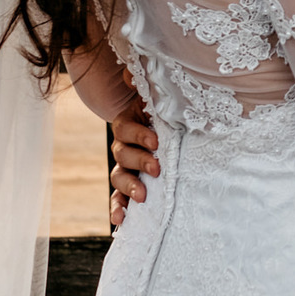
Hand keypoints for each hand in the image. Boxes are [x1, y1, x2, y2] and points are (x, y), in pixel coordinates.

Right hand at [109, 75, 156, 226]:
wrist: (176, 130)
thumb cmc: (169, 114)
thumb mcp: (160, 99)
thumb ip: (145, 86)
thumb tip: (131, 73)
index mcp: (129, 123)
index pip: (124, 129)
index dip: (138, 135)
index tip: (156, 141)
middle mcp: (124, 146)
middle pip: (121, 155)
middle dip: (138, 162)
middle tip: (157, 168)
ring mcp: (126, 168)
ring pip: (118, 178)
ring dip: (128, 188)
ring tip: (142, 197)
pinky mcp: (131, 187)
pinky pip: (119, 199)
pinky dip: (118, 209)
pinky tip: (121, 222)